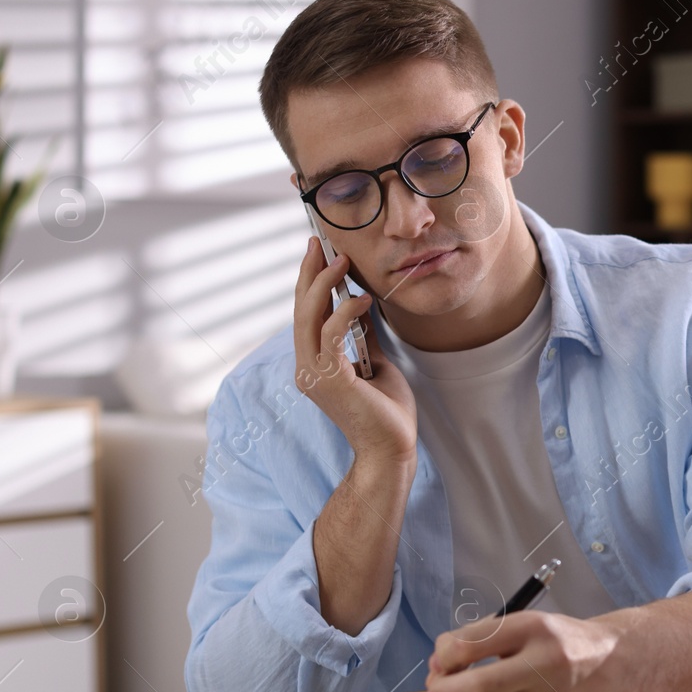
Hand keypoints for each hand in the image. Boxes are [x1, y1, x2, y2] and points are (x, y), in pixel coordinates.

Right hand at [294, 236, 417, 468]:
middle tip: (319, 242)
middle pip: (300, 310)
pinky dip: (344, 312)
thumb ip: (362, 335)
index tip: (317, 251)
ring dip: (325, 285)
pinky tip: (362, 298)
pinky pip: (332, 336)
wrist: (392, 449)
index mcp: (314, 365)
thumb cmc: (387, 412)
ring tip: (343, 262)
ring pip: (309, 318)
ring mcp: (314, 376)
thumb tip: (362, 303)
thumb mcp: (376, 363)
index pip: (305, 315)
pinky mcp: (331, 381)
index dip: (308, 282)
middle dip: (309, 273)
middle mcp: (306, 368)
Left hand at [422, 611, 637, 691]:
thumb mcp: (528, 623)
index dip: (443, 654)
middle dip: (440, 691)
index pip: (471, 644)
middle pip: (476, 688)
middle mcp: (543, 663)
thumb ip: (484, 638)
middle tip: (434, 687)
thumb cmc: (564, 641)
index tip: (440, 657)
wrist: (618, 662)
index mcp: (534, 628)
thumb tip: (440, 663)